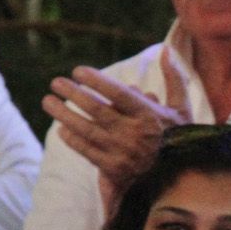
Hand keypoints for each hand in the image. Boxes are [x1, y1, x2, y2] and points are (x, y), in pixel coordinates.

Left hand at [42, 56, 191, 213]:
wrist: (181, 179)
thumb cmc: (179, 138)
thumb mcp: (181, 108)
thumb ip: (174, 79)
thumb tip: (165, 50)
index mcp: (150, 116)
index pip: (119, 94)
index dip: (97, 81)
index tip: (78, 71)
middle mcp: (134, 134)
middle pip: (97, 110)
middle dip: (74, 94)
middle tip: (56, 82)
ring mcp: (122, 152)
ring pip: (86, 130)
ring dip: (64, 114)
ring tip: (49, 101)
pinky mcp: (113, 169)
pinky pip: (87, 151)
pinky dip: (72, 139)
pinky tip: (62, 128)